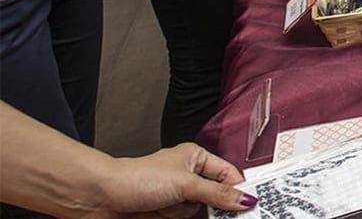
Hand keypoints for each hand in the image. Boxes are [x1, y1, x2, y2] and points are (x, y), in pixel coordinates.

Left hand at [98, 142, 253, 217]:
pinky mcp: (165, 214)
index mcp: (195, 158)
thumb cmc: (135, 178)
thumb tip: (245, 198)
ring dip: (192, 215)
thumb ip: (217, 194)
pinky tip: (168, 216)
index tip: (251, 204)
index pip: (228, 174)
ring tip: (171, 210)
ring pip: (200, 212)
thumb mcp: (186, 185)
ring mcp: (176, 197)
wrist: (99, 198)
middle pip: (216, 196)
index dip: (240, 189)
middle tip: (230, 215)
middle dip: (217, 206)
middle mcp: (187, 177)